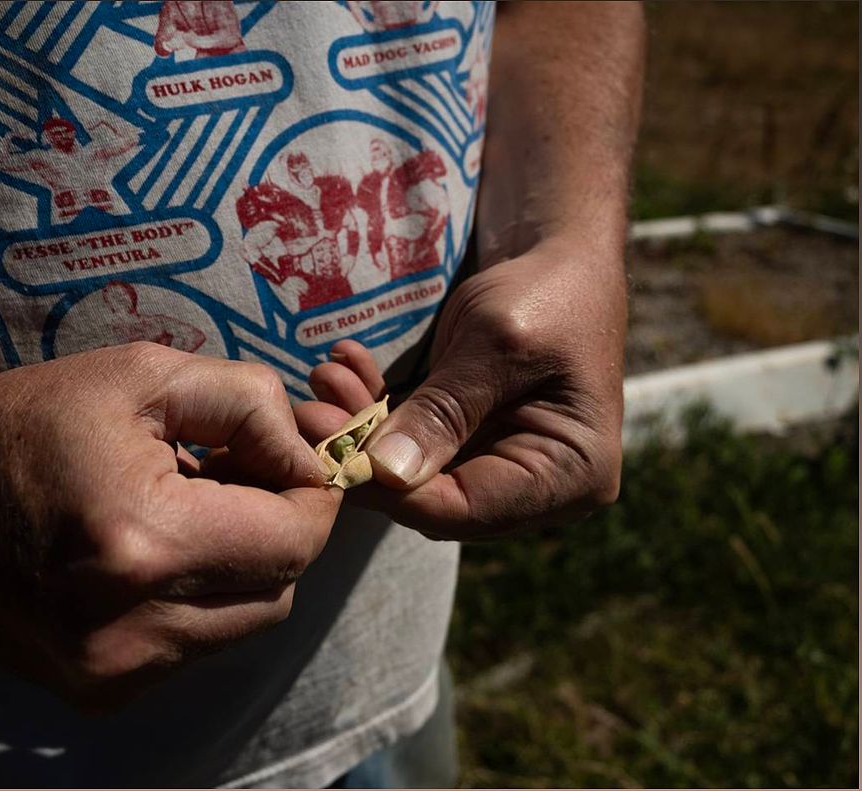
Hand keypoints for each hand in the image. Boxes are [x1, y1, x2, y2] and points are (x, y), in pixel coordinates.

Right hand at [0, 342, 338, 706]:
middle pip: (279, 589)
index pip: (296, 541)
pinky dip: (196, 601)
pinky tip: (149, 554)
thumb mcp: (138, 376)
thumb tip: (308, 453)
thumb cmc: (16, 424)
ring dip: (240, 565)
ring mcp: (113, 674)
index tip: (291, 456)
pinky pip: (192, 647)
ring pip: (242, 624)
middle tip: (237, 473)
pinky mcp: (95, 693)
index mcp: (145, 546)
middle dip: (278, 527)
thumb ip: (247, 403)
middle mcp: (134, 630)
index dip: (311, 492)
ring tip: (187, 509)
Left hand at [295, 238, 623, 539]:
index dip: (395, 491)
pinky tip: (342, 370)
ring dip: (363, 430)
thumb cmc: (545, 292)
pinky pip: (415, 445)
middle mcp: (542, 489)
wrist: (562, 258)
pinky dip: (377, 412)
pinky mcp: (473, 446)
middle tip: (311, 414)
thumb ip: (442, 411)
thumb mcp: (495, 344)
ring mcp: (505, 469)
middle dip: (368, 457)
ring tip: (324, 380)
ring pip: (415, 474)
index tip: (333, 455)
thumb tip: (382, 473)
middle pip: (437, 500)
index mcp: (571, 474)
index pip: (469, 509)